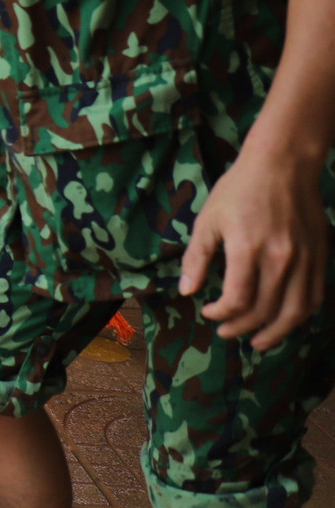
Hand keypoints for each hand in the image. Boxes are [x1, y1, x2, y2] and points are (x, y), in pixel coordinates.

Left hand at [179, 145, 328, 349]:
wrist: (283, 165)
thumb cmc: (239, 189)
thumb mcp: (208, 220)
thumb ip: (197, 258)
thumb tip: (187, 291)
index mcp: (248, 249)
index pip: (238, 300)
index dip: (221, 314)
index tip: (209, 312)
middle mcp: (281, 259)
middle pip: (265, 310)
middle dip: (242, 327)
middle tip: (227, 332)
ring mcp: (305, 259)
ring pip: (295, 311)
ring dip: (276, 333)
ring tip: (259, 342)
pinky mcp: (320, 256)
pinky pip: (314, 297)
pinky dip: (299, 316)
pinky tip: (285, 322)